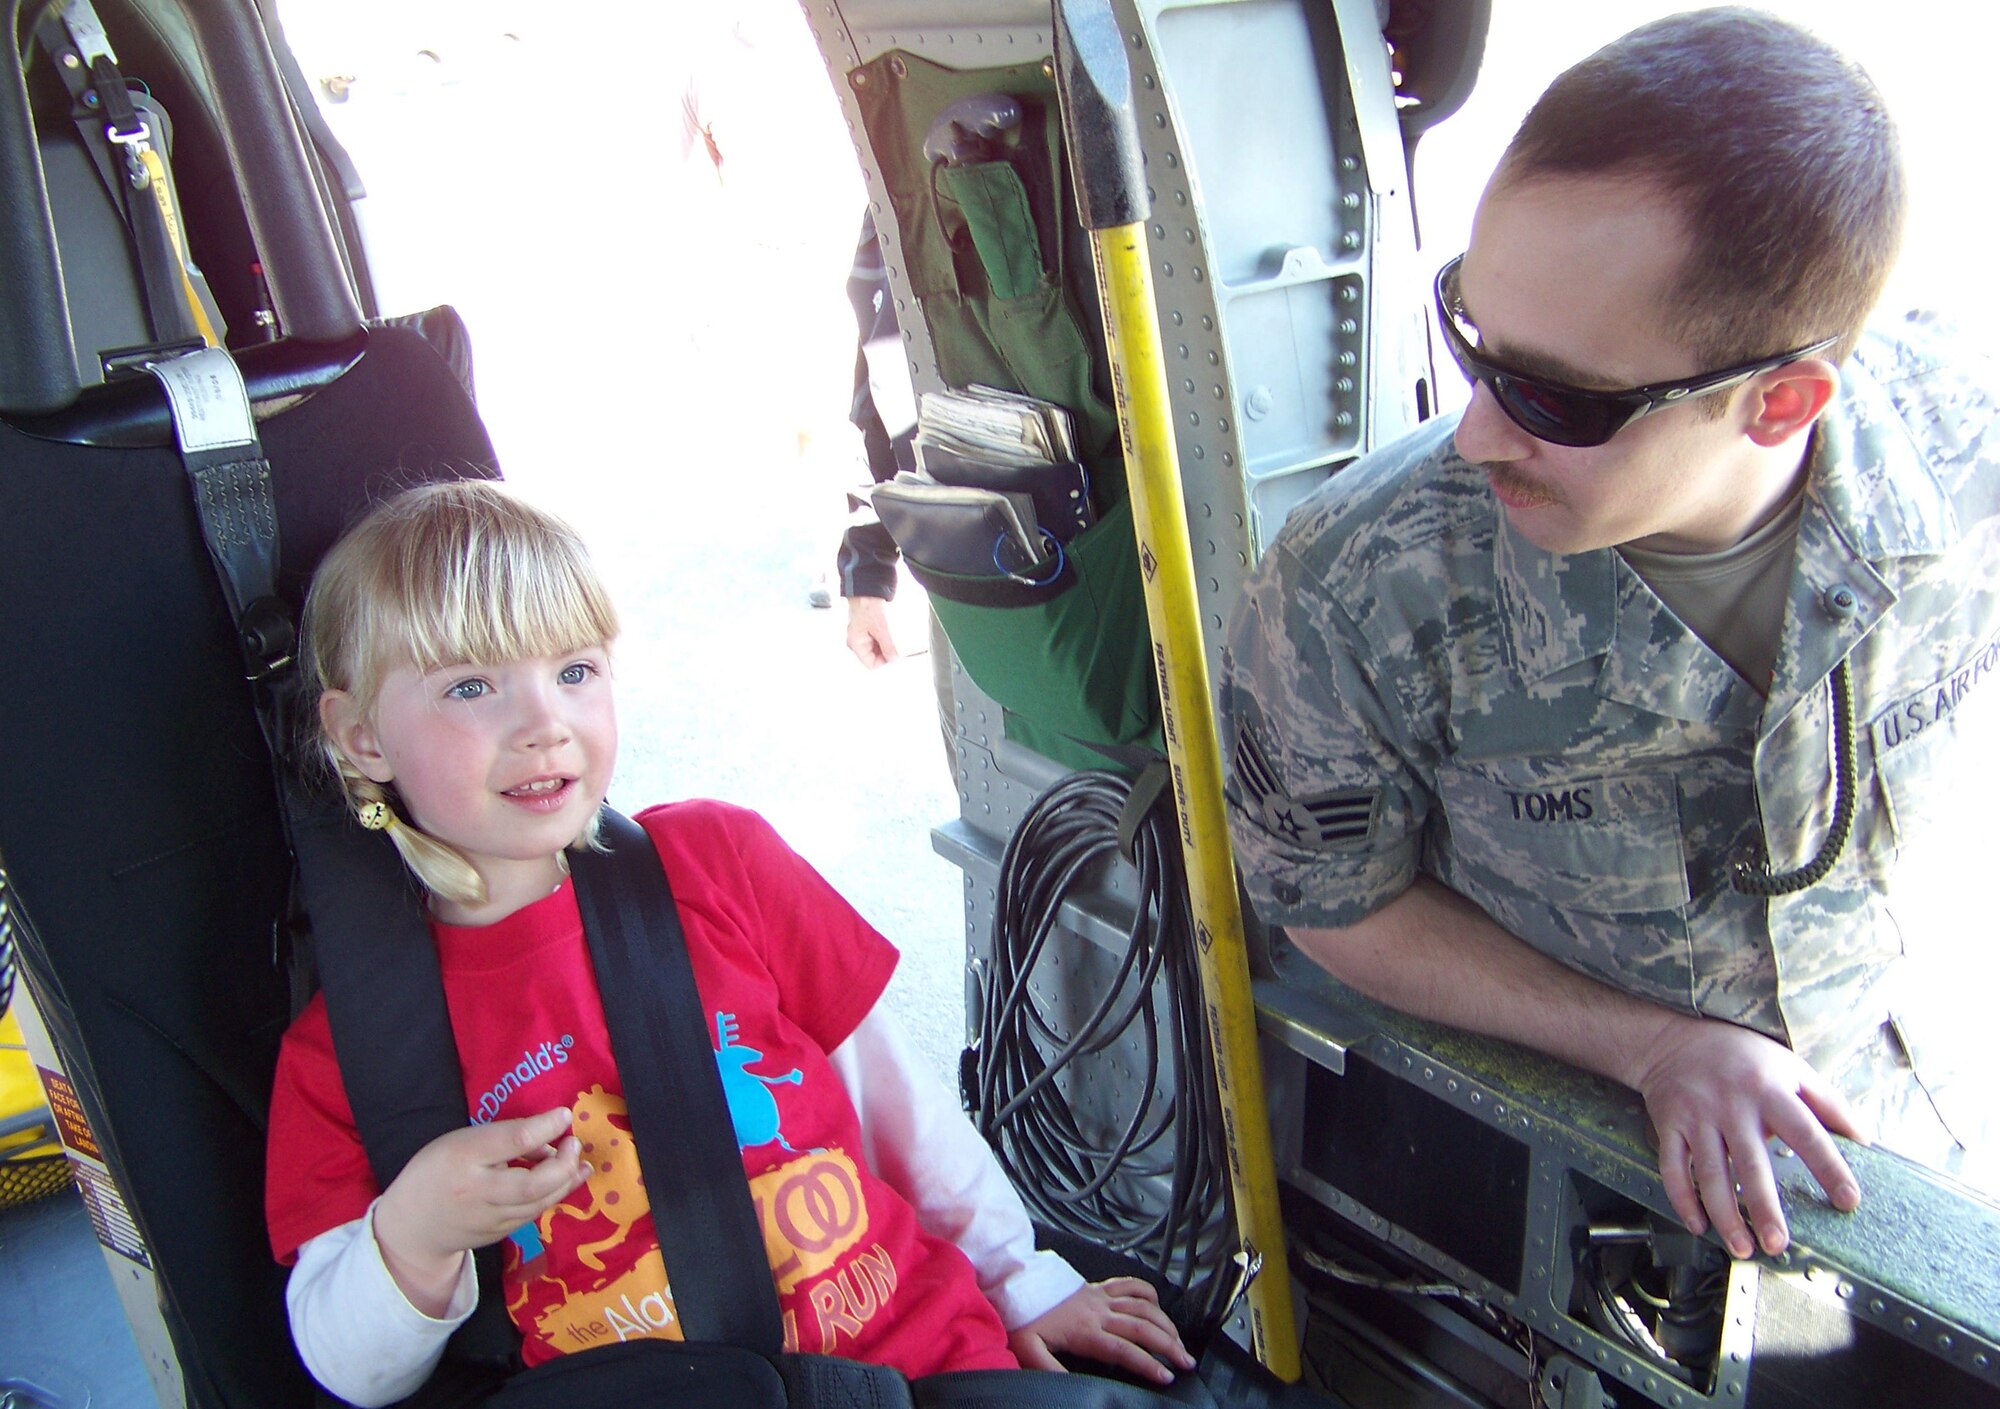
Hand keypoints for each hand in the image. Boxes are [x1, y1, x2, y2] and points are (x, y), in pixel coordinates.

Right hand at [372, 1106, 590, 1313]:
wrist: (412, 1228)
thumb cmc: (437, 1171)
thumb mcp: (461, 1142)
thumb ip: (502, 1138)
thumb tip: (548, 1139)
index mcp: (463, 1156)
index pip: (512, 1140)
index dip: (545, 1126)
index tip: (565, 1114)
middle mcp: (478, 1191)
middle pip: (531, 1185)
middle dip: (562, 1165)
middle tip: (574, 1144)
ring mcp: (490, 1218)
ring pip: (538, 1203)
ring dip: (566, 1181)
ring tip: (581, 1161)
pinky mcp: (500, 1234)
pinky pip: (533, 1213)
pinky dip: (554, 1194)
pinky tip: (569, 1178)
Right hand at [846, 596, 899, 668]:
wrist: (866, 589)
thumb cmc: (867, 606)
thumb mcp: (881, 629)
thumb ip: (888, 647)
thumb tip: (894, 659)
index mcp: (856, 644)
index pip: (871, 664)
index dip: (884, 661)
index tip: (895, 654)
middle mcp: (858, 641)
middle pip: (875, 656)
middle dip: (886, 651)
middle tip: (895, 643)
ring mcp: (863, 635)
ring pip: (878, 648)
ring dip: (887, 643)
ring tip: (892, 633)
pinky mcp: (869, 628)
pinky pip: (879, 638)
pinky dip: (886, 637)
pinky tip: (890, 629)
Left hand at [1008, 1277, 1195, 1385]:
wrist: (1016, 1283)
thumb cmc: (1023, 1319)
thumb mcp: (1029, 1350)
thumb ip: (1049, 1371)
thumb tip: (1069, 1389)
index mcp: (1085, 1331)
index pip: (1124, 1349)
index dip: (1148, 1363)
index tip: (1167, 1376)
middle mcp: (1099, 1311)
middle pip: (1142, 1327)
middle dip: (1169, 1345)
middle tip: (1187, 1361)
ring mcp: (1101, 1296)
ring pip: (1142, 1306)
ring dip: (1165, 1322)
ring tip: (1180, 1340)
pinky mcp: (1098, 1286)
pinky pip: (1129, 1283)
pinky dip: (1147, 1291)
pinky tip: (1158, 1304)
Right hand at [1629, 1017, 1862, 1259]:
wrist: (1673, 1038)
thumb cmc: (1742, 1057)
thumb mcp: (1791, 1067)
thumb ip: (1828, 1102)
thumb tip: (1863, 1140)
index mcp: (1770, 1091)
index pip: (1807, 1133)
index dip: (1829, 1168)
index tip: (1847, 1200)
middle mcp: (1732, 1106)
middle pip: (1751, 1164)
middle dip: (1763, 1207)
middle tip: (1778, 1244)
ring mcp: (1697, 1117)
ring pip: (1709, 1174)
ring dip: (1725, 1215)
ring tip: (1743, 1248)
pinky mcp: (1669, 1125)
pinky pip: (1673, 1169)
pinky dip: (1683, 1200)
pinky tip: (1698, 1225)